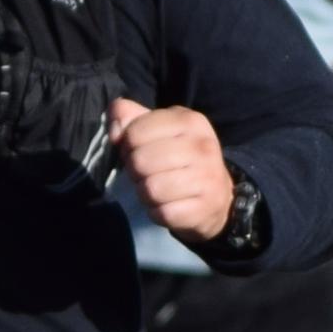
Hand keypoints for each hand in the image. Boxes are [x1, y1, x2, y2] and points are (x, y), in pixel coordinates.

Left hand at [106, 95, 235, 242]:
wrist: (217, 196)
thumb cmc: (179, 158)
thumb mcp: (157, 130)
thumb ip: (128, 118)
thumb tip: (115, 131)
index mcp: (189, 121)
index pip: (136, 132)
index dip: (127, 146)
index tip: (138, 152)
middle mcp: (202, 146)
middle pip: (140, 161)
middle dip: (135, 171)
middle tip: (145, 174)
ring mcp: (207, 178)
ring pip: (150, 189)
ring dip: (144, 193)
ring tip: (155, 189)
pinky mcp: (204, 208)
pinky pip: (162, 213)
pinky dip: (156, 212)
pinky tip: (166, 205)